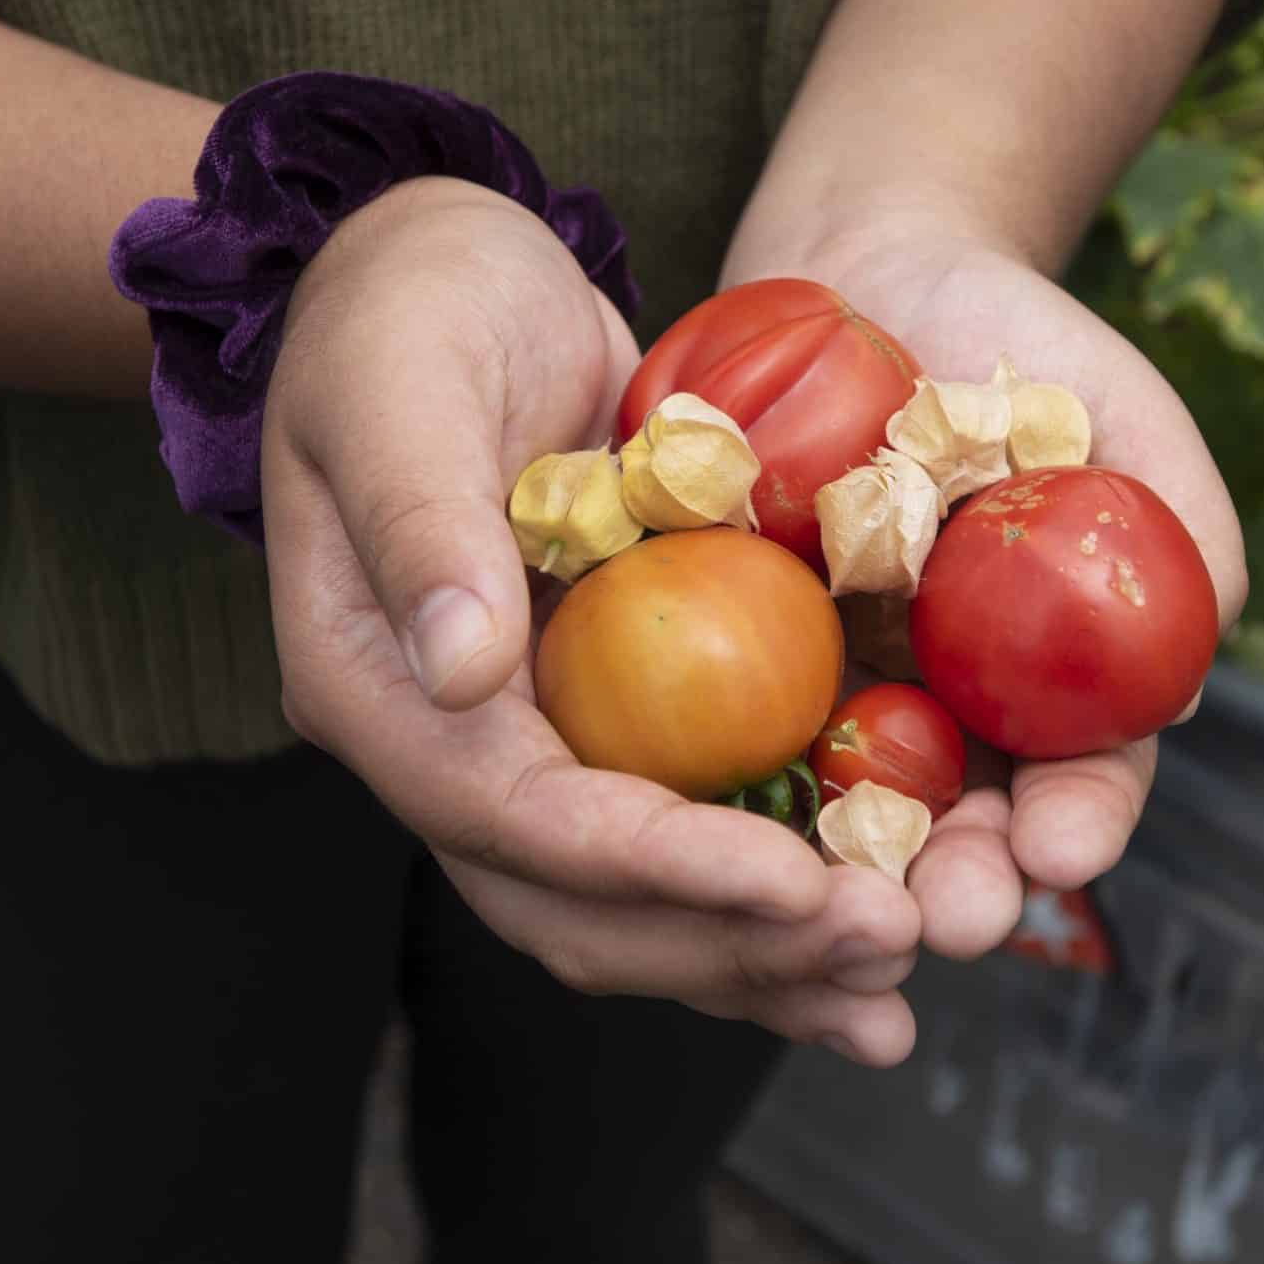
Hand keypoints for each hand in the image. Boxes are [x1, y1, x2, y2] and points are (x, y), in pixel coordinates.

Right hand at [262, 179, 920, 1064]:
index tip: (794, 887)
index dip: (656, 869)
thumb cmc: (410, 307)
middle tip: (885, 943)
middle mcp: (447, 743)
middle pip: (578, 906)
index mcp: (374, 687)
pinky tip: (868, 918)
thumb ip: (424, 524)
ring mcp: (523, 740)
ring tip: (890, 991)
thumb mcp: (402, 386)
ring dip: (761, 957)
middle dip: (731, 942)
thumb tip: (463, 673)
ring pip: (634, 904)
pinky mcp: (602, 714)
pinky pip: (685, 832)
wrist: (437, 272)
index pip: (516, 820)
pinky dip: (770, 890)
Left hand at [724, 223, 1247, 961]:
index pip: (1080, 780)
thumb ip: (1177, 518)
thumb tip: (1186, 672)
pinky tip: (710, 809)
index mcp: (1052, 679)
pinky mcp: (726, 653)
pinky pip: (722, 727)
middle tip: (941, 917)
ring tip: (831, 902)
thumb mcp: (1122, 408)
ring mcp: (832, 687)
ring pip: (835, 809)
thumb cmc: (1017, 336)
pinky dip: (721, 778)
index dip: (1076, 824)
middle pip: (956, 828)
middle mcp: (944, 707)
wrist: (867, 260)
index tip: (1061, 850)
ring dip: (838, 871)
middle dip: (956, 884)